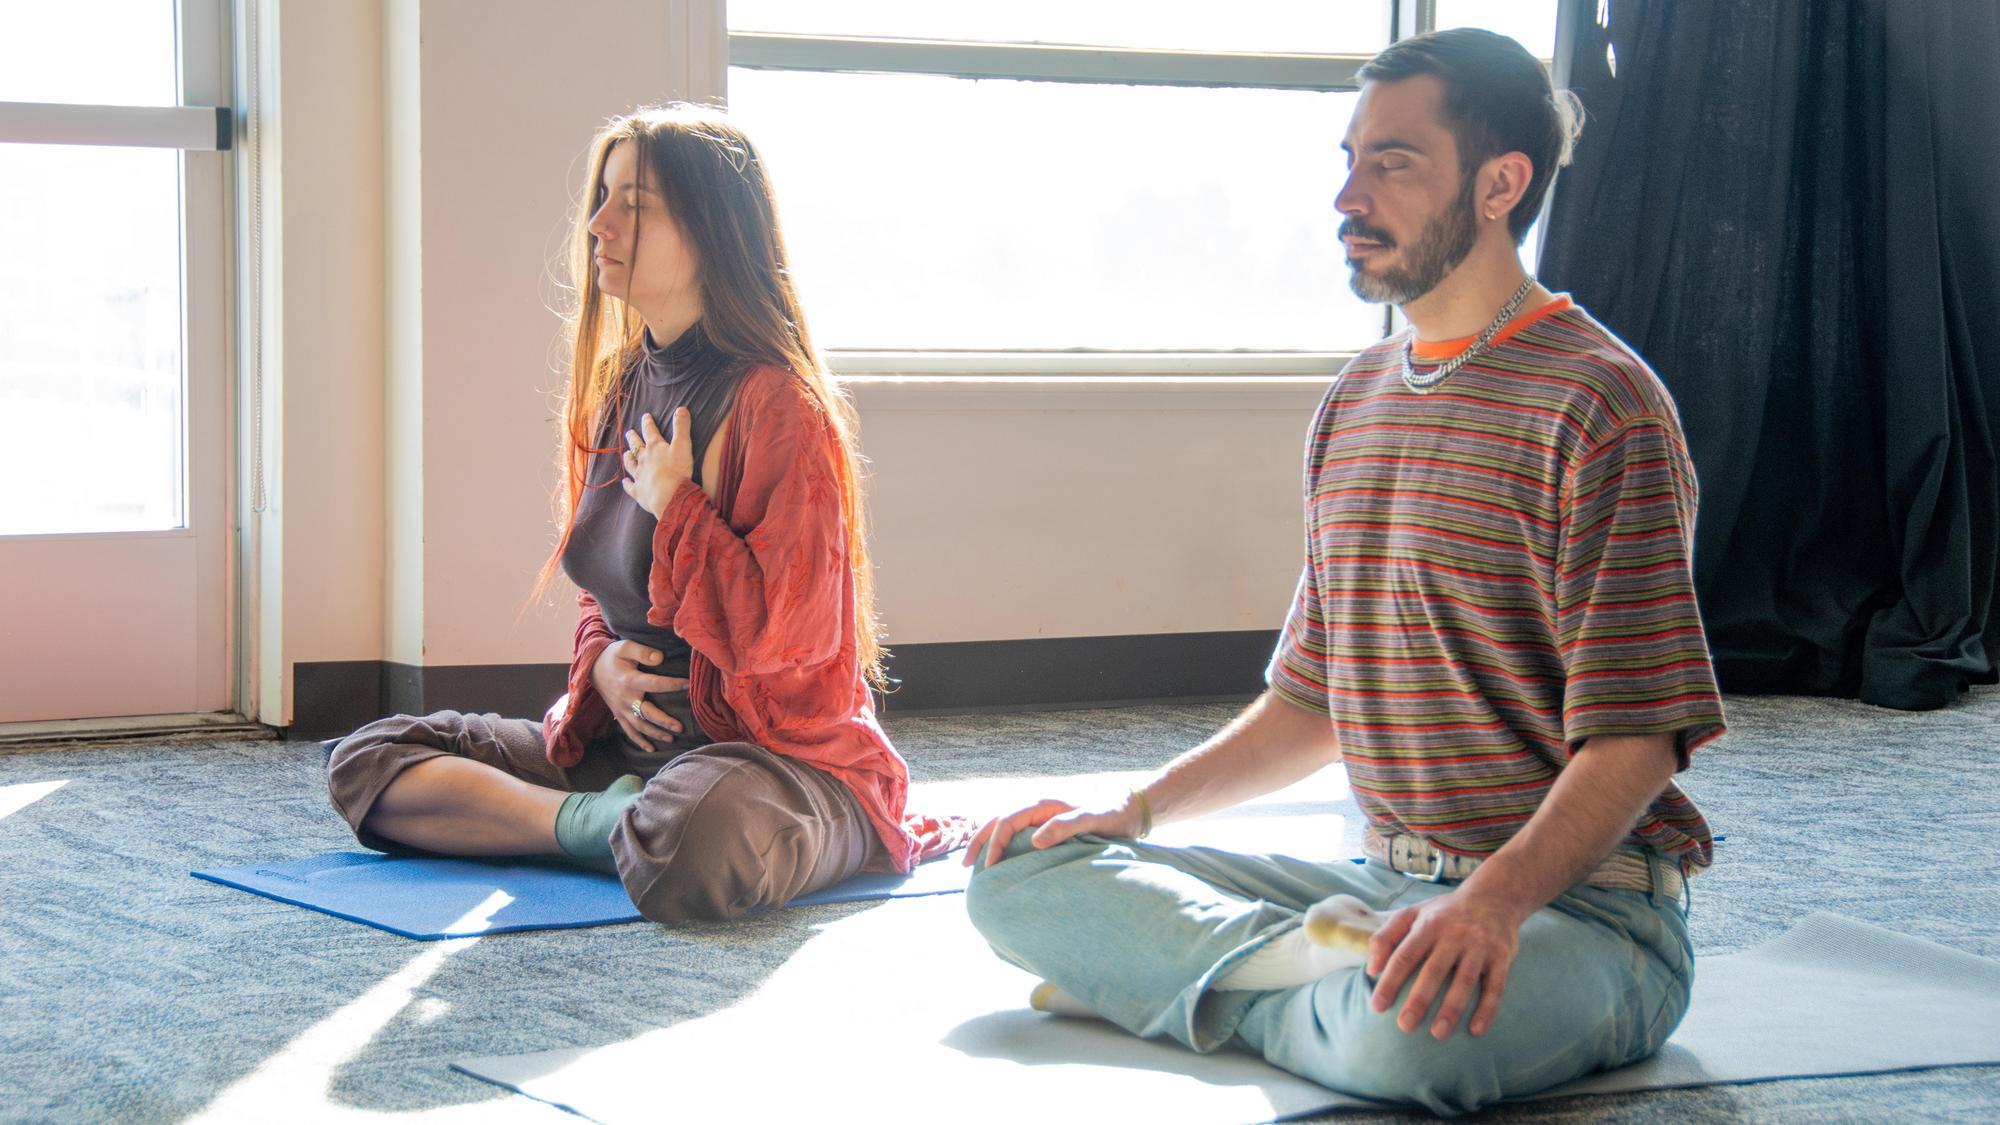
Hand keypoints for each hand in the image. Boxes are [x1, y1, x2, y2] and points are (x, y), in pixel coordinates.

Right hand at [590, 640, 689, 751]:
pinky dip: (639, 741)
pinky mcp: (618, 714)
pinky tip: (651, 749)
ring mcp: (621, 709)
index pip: (655, 684)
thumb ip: (643, 652)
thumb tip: (660, 658)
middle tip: (680, 727)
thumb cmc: (613, 656)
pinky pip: (628, 731)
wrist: (592, 667)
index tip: (689, 685)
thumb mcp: (625, 647)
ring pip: (639, 725)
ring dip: (655, 734)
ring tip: (671, 738)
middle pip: (647, 713)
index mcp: (630, 680)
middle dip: (664, 721)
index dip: (673, 684)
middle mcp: (625, 698)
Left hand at [620, 408, 694, 517]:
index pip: (650, 431)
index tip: (645, 416)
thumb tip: (681, 409)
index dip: (648, 423)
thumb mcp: (683, 445)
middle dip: (633, 438)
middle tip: (629, 432)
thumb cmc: (678, 470)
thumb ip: (682, 427)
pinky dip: (626, 484)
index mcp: (655, 448)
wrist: (669, 496)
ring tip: (625, 454)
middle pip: (637, 446)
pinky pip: (630, 486)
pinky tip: (624, 482)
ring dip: (628, 458)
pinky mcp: (639, 492)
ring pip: (630, 464)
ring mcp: (640, 476)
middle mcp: (644, 460)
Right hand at [964, 794, 1147, 867]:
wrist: (1131, 808)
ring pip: (1005, 825)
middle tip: (965, 866)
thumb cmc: (1113, 814)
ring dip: (988, 841)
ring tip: (977, 863)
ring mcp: (1042, 814)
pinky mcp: (1048, 823)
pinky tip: (1001, 859)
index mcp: (1044, 803)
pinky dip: (1003, 843)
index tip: (989, 868)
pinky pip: (1018, 831)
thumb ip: (1065, 826)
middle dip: (980, 841)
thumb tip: (1035, 841)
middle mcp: (1039, 806)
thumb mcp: (1092, 820)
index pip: (1007, 822)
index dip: (994, 844)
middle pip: (998, 820)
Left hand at [1366, 886, 1526, 1039]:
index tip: (1377, 1007)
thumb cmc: (1444, 913)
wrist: (1493, 898)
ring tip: (1438, 1033)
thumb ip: (1386, 936)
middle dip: (1419, 1000)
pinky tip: (1476, 1030)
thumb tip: (1371, 968)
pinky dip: (1486, 1009)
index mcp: (1428, 925)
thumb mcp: (1412, 914)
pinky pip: (1495, 986)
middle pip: (1434, 970)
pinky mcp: (1501, 957)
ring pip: (1464, 981)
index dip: (1390, 981)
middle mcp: (1454, 934)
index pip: (1405, 955)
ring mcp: (1479, 946)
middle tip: (1405, 1026)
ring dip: (1451, 1009)